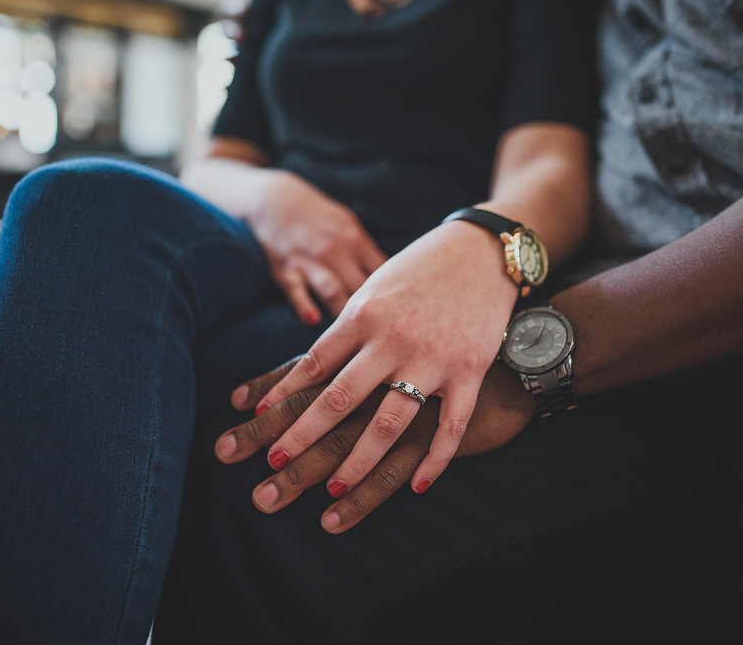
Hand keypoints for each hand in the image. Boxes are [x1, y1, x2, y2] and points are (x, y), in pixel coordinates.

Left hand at [232, 221, 520, 500]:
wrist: (483, 251)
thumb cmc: (420, 269)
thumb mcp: (374, 288)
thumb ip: (347, 328)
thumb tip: (313, 366)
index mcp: (364, 314)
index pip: (314, 362)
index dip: (284, 394)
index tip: (259, 419)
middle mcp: (394, 339)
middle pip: (340, 398)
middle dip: (304, 435)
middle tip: (276, 463)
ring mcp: (433, 358)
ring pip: (389, 422)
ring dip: (358, 461)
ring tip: (333, 490)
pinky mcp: (469, 371)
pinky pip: (450, 427)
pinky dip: (435, 461)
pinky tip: (417, 487)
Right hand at [250, 171, 387, 323]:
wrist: (274, 200)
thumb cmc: (319, 218)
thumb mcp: (349, 226)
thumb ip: (368, 254)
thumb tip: (393, 282)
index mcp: (356, 240)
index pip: (382, 273)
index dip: (394, 296)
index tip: (400, 316)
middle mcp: (335, 251)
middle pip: (361, 288)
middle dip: (373, 313)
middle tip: (383, 336)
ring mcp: (310, 261)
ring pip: (333, 291)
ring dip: (343, 314)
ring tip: (354, 337)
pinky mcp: (285, 270)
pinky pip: (296, 290)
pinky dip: (304, 305)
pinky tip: (312, 320)